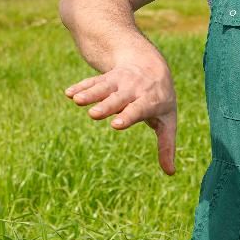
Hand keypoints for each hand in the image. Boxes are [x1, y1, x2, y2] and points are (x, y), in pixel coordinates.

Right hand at [64, 54, 176, 174]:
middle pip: (118, 99)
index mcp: (149, 101)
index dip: (128, 116)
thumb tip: (171, 173)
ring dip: (90, 93)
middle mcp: (134, 90)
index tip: (116, 124)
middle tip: (94, 115)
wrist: (152, 66)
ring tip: (77, 101)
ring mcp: (119, 81)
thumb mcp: (168, 121)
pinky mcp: (107, 78)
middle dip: (106, 106)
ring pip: (104, 87)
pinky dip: (81, 86)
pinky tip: (68, 93)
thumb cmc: (160, 100)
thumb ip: (166, 145)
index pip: (138, 109)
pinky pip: (93, 81)